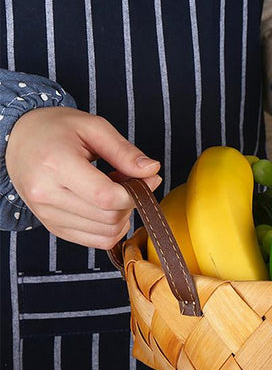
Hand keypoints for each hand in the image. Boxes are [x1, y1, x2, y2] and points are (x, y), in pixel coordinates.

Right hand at [5, 107, 161, 248]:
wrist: (20, 140)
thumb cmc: (56, 130)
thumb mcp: (93, 127)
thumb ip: (125, 152)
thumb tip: (152, 171)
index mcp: (54, 164)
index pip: (106, 197)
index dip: (135, 193)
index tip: (147, 179)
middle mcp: (46, 194)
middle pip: (109, 218)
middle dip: (130, 203)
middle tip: (128, 181)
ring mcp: (47, 215)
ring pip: (106, 234)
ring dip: (122, 216)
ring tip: (114, 191)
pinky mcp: (54, 228)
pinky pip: (97, 242)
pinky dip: (112, 228)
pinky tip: (107, 206)